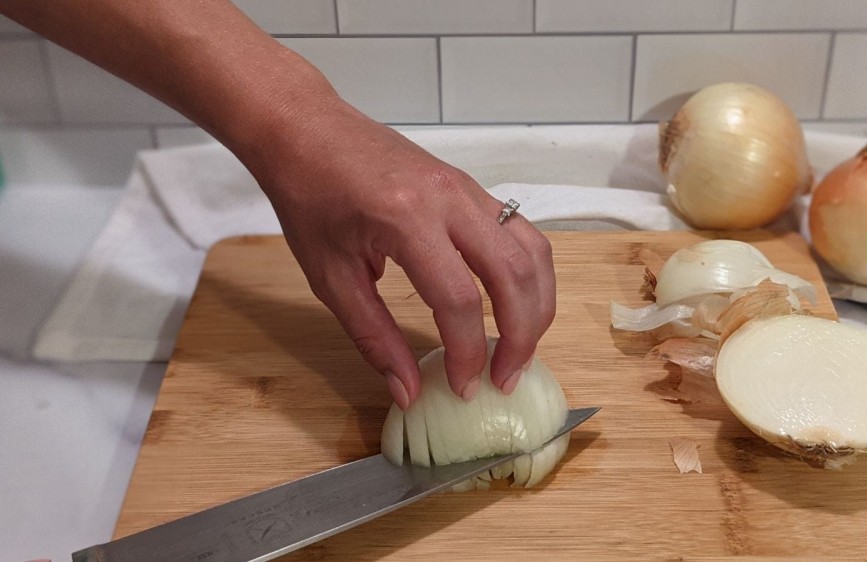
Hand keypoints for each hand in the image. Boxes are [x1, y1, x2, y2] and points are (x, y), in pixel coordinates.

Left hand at [252, 99, 555, 408]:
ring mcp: (468, 188)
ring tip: (521, 346)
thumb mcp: (330, 277)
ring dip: (538, 304)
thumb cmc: (308, 197)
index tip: (463, 387)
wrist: (307, 130)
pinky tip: (516, 304)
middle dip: (521, 336)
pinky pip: (521, 232)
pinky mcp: (472, 187)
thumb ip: (373, 337)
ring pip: (532, 251)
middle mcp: (449, 198)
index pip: (459, 299)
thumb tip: (408, 390)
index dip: (468, 353)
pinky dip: (529, 274)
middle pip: (514, 275)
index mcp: (407, 219)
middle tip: (506, 378)